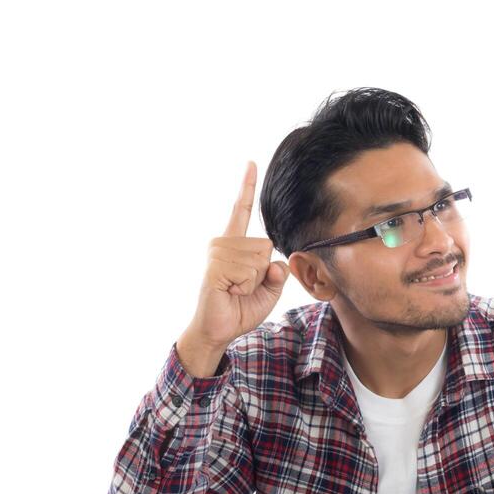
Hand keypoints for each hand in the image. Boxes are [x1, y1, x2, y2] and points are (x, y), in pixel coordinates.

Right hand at [184, 160, 288, 355]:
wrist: (218, 329)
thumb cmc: (240, 308)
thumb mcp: (269, 291)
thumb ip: (278, 274)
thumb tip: (277, 264)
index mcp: (235, 243)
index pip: (243, 210)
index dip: (247, 187)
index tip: (251, 163)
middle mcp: (223, 243)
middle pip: (265, 246)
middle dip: (263, 273)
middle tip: (242, 287)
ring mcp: (217, 253)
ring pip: (259, 260)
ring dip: (253, 282)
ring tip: (234, 289)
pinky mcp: (215, 266)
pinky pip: (249, 271)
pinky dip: (245, 287)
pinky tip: (230, 291)